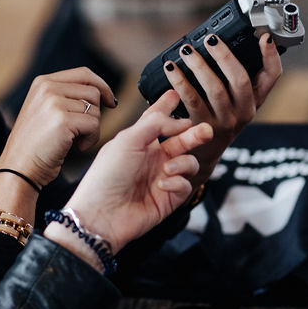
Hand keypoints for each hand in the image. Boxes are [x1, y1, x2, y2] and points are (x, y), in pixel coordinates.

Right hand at [0, 68, 115, 186]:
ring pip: (95, 110)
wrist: (19, 168)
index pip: (84, 74)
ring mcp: (54, 103)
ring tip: (75, 141)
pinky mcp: (62, 121)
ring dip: (92, 129)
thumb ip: (66, 96)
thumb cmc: (37, 145)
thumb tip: (102, 93)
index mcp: (43, 82)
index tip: (111, 102)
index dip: (102, 86)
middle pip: (93, 92)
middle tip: (81, 132)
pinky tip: (78, 147)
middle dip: (94, 114)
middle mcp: (47, 88)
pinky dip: (92, 139)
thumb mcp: (46, 111)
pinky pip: (94, 125)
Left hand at [64, 90, 211, 250]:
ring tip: (168, 168)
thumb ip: (156, 123)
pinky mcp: (169, 199)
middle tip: (206, 130)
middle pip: (182, 140)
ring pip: (189, 162)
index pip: (158, 120)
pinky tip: (163, 186)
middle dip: (194, 134)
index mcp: (139, 141)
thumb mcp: (128, 140)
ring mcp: (162, 178)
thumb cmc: (107, 175)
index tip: (178, 93)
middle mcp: (152, 158)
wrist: (102, 214)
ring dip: (184, 163)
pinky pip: (186, 185)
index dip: (168, 107)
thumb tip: (181, 121)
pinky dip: (178, 183)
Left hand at [164, 33, 281, 186]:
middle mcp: (244, 112)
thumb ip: (234, 78)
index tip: (264, 37)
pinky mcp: (203, 129)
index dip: (271, 56)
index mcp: (255, 100)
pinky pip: (192, 100)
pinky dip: (180, 82)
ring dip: (199, 66)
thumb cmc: (217, 119)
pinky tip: (171, 69)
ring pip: (215, 88)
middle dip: (225, 56)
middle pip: (240, 79)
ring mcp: (225, 122)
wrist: (202, 156)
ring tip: (186, 50)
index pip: (272, 76)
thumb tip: (222, 43)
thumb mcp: (234, 101)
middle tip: (210, 39)